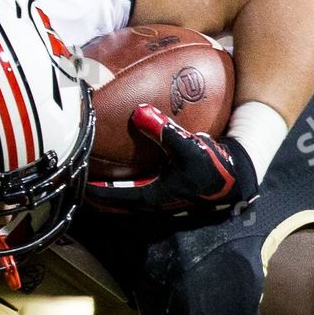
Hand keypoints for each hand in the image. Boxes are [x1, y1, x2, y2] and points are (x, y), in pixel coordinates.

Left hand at [88, 104, 257, 216]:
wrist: (238, 176)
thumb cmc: (214, 166)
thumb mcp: (189, 147)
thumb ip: (164, 131)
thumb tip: (138, 112)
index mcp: (152, 196)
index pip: (112, 197)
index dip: (92, 190)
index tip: (75, 179)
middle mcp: (152, 201)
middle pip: (114, 202)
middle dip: (95, 193)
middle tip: (76, 177)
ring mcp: (160, 197)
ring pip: (125, 196)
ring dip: (109, 188)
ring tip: (93, 172)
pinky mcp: (168, 189)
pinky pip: (139, 185)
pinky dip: (126, 178)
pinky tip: (126, 161)